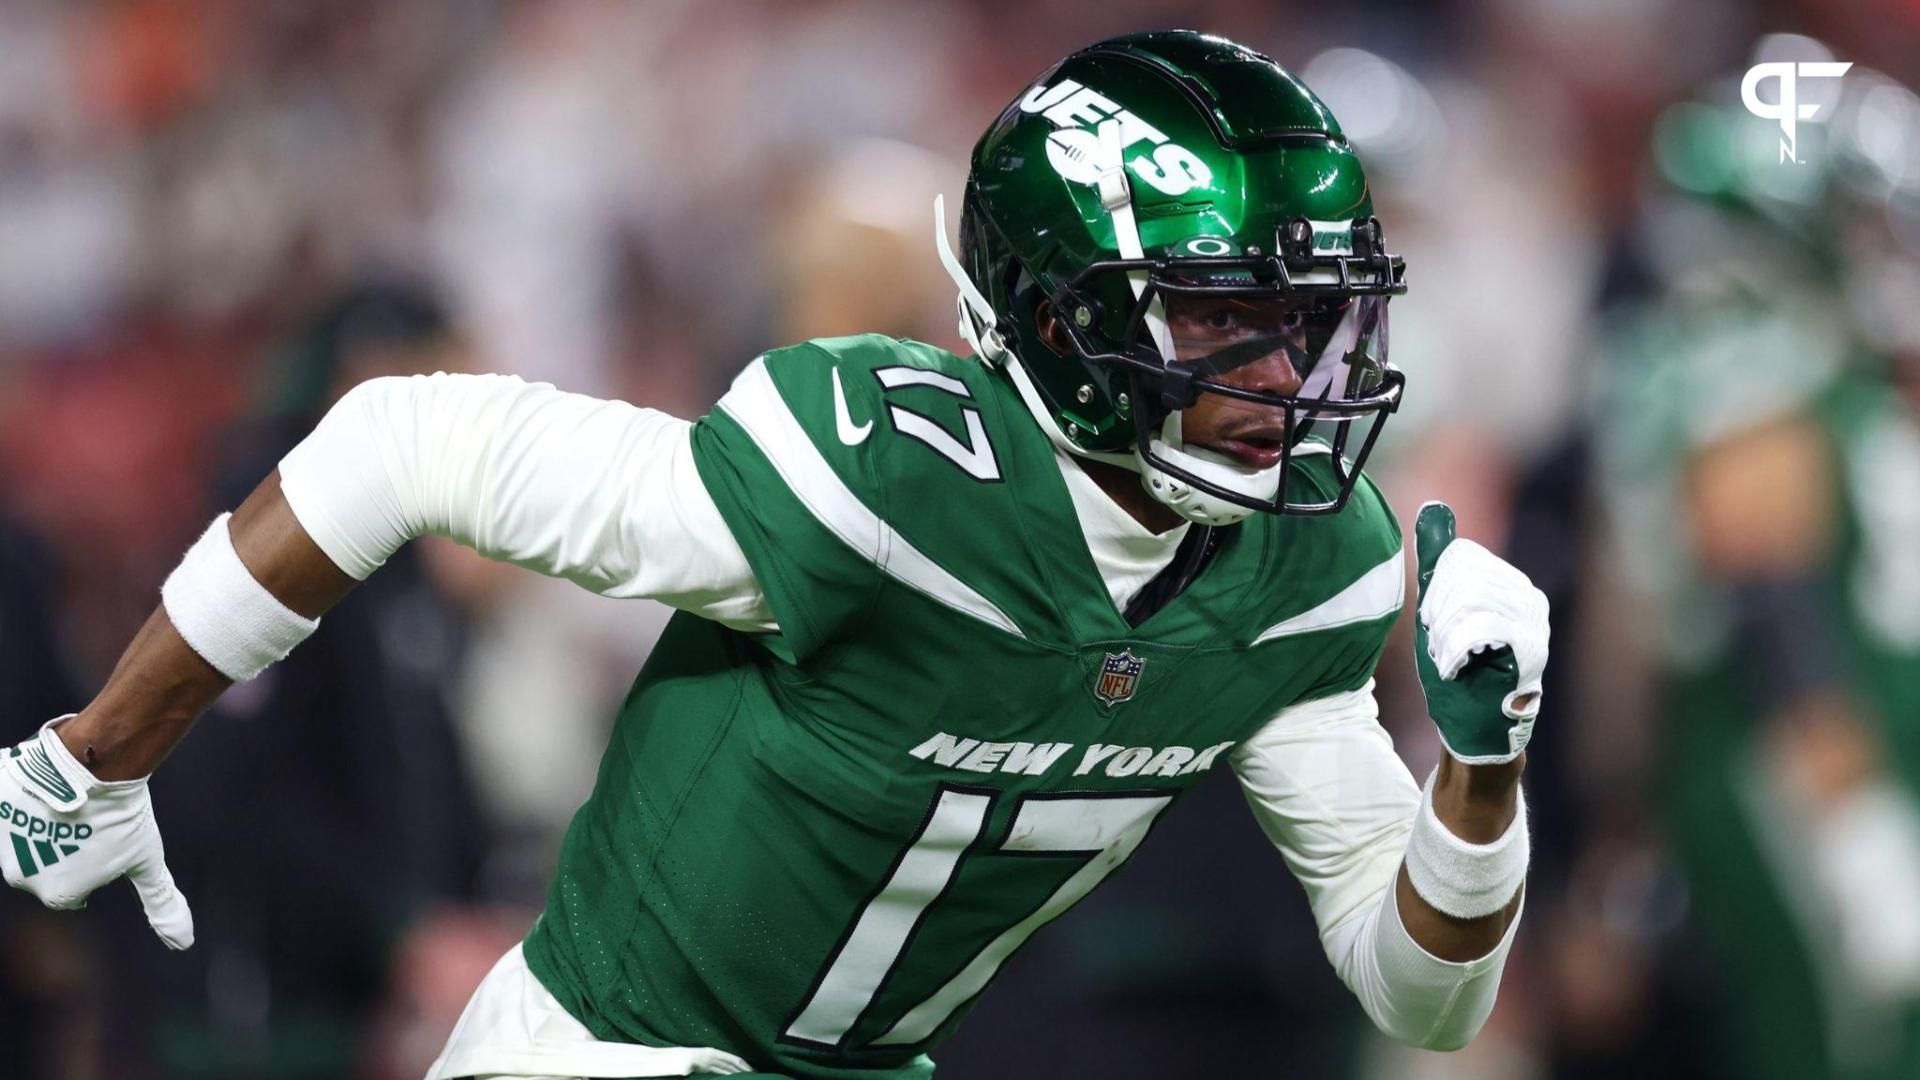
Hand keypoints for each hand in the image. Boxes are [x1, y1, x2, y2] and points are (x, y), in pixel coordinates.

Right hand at [0, 716, 193, 948]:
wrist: (93, 765)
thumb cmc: (123, 816)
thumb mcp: (147, 862)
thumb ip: (161, 902)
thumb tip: (183, 943)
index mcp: (58, 896)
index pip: (76, 886)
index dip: (95, 860)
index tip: (105, 841)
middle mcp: (22, 878)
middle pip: (48, 865)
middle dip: (67, 847)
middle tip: (90, 823)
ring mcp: (2, 845)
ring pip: (25, 838)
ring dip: (44, 826)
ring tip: (71, 806)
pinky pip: (6, 811)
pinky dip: (22, 805)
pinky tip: (43, 793)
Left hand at [1414, 503, 1549, 763]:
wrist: (1475, 727)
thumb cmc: (1459, 669)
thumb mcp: (1440, 609)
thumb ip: (1438, 561)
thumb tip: (1433, 508)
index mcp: (1507, 582)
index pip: (1461, 557)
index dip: (1436, 589)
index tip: (1434, 622)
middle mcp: (1527, 596)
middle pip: (1464, 575)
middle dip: (1439, 611)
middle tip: (1441, 645)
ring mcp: (1533, 621)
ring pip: (1470, 599)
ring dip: (1445, 634)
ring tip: (1449, 659)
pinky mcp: (1531, 647)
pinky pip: (1481, 626)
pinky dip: (1455, 648)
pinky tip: (1453, 667)